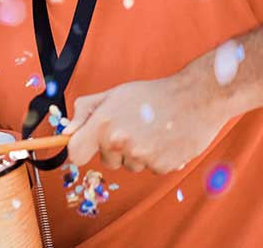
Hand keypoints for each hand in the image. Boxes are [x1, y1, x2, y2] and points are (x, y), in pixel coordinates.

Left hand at [64, 72, 224, 174]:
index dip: (78, 151)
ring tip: (151, 131)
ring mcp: (141, 156)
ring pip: (129, 165)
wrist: (195, 98)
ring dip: (136, 153)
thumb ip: (85, 111)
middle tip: (131, 126)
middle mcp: (119, 142)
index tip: (84, 147)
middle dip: (114, 148)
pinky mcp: (162, 166)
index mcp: (103, 124)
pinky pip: (150, 168)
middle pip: (106, 161)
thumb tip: (67, 131)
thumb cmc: (151, 95)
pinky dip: (156, 158)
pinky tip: (165, 139)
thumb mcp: (113, 94)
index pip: (76, 153)